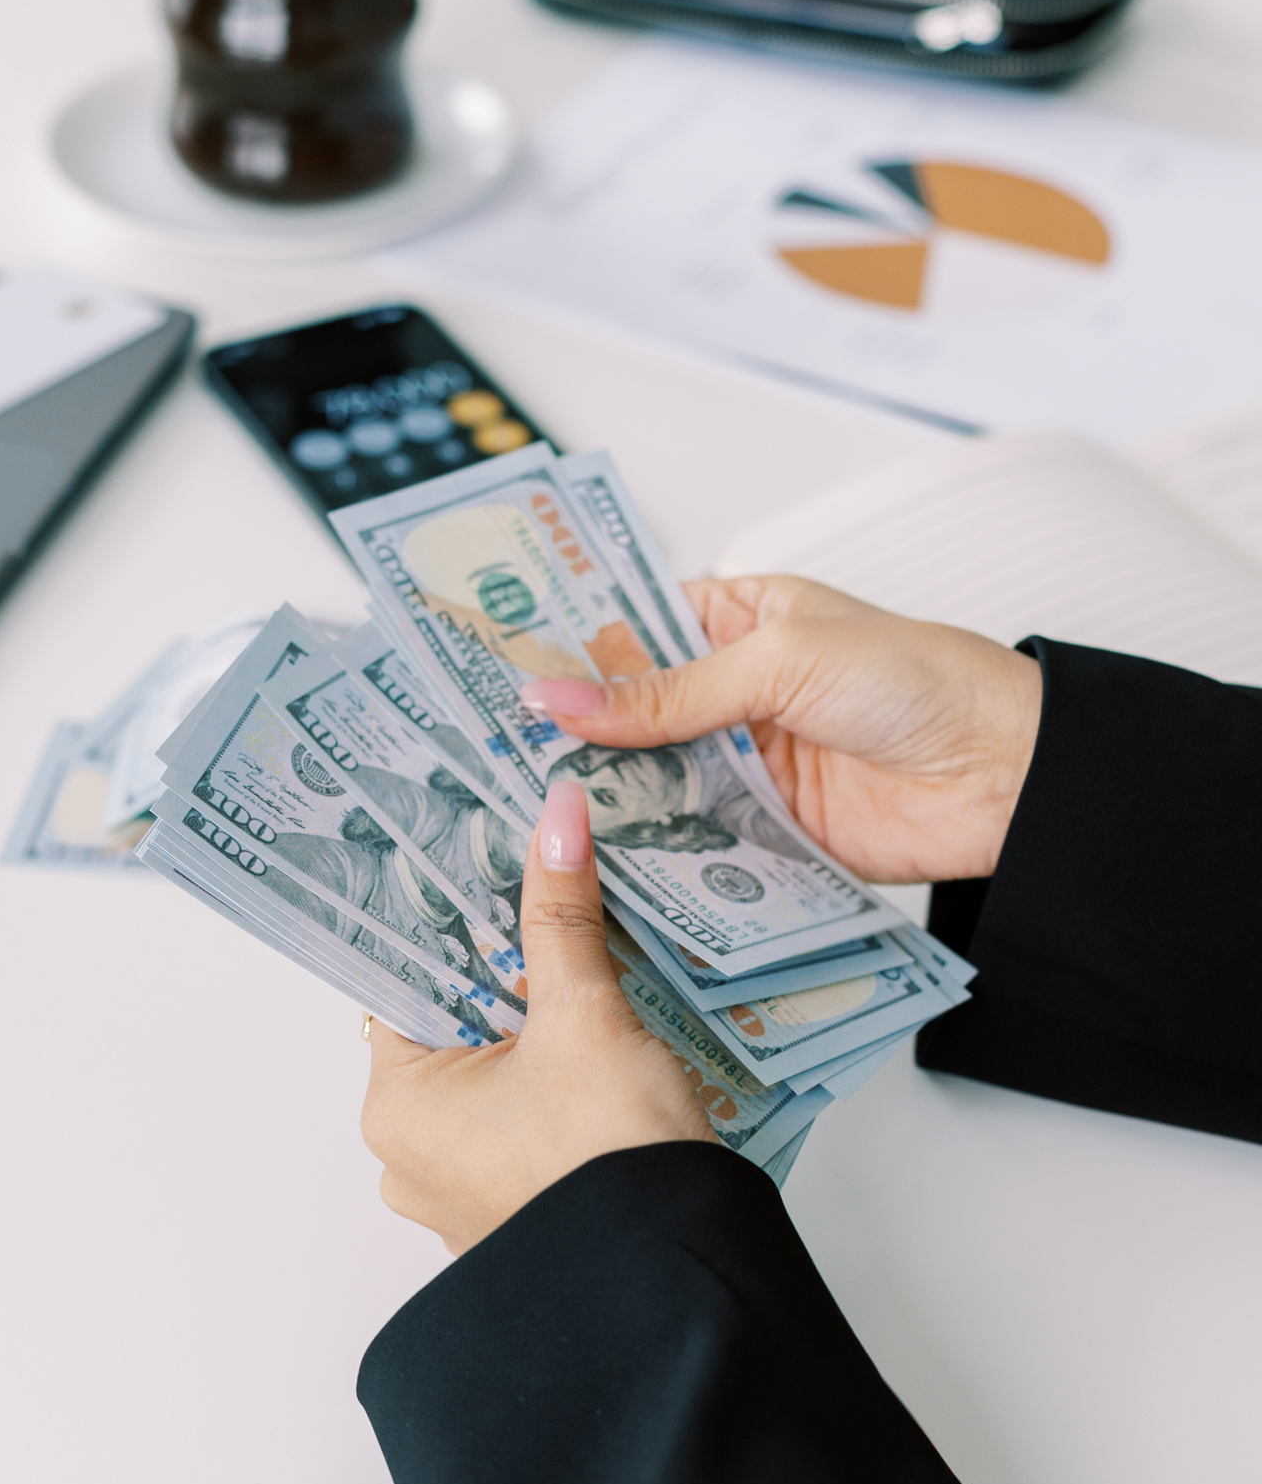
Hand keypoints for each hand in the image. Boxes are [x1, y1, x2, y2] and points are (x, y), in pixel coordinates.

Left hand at [362, 783, 713, 1253]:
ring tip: (591, 982)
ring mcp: (463, 1200)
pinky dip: (559, 1094)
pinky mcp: (520, 1220)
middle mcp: (410, 1161)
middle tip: (552, 917)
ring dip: (539, 1037)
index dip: (454, 927)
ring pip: (495, 1082)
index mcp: (395, 1108)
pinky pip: (527, 1131)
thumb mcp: (583, 1015)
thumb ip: (562, 913)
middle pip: (453, 1030)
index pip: (407, 983)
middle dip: (506, 980)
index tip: (490, 876)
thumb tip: (555, 816)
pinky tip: (605, 1058)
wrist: (675, 1287)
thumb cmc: (609, 1163)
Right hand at [519, 575, 1041, 887]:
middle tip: (479, 751)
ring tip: (512, 809)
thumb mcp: (779, 663)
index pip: (628, 625)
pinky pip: (689, 846)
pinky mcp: (762, 836)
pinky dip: (647, 856)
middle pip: (627, 713)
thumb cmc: (918, 680)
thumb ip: (664, 693)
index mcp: (738, 618)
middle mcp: (733, 692)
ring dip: (599, 797)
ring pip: (649, 783)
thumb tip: (556, 698)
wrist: (1006, 774)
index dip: (563, 646)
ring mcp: (744, 766)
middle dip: (566, 732)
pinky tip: (589, 864)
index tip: (486, 666)